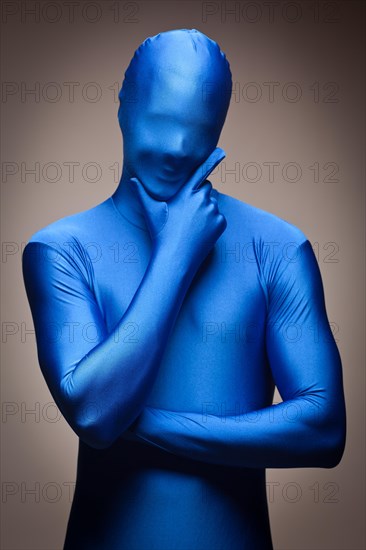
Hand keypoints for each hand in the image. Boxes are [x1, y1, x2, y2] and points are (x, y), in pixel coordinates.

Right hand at [129, 147, 226, 269]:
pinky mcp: (220, 223)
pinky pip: (219, 217)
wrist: (175, 258)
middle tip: (188, 210)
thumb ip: (142, 193)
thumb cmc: (161, 234)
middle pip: (206, 187)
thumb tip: (133, 180)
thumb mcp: (150, 212)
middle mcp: (201, 200)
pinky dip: (212, 222)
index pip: (200, 172)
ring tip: (192, 224)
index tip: (221, 152)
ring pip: (212, 202)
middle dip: (200, 194)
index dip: (211, 161)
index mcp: (185, 193)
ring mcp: (213, 212)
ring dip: (206, 208)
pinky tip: (200, 231)